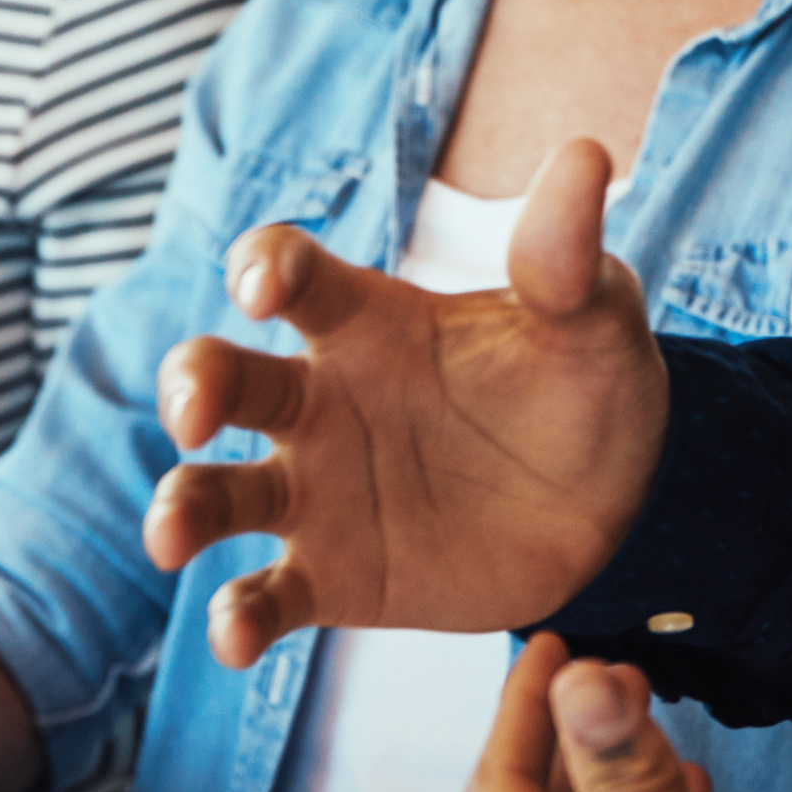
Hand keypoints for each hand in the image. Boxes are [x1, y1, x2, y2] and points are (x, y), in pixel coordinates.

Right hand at [143, 139, 669, 665]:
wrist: (621, 507)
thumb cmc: (589, 389)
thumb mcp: (592, 320)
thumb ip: (566, 256)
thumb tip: (584, 156)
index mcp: (368, 323)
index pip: (290, 274)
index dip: (265, 267)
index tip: (261, 285)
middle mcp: (319, 401)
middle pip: (222, 377)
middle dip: (191, 383)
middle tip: (195, 410)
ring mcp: (316, 492)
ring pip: (217, 491)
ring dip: (181, 507)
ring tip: (170, 534)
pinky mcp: (332, 577)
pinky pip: (265, 594)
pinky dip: (237, 615)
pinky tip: (235, 635)